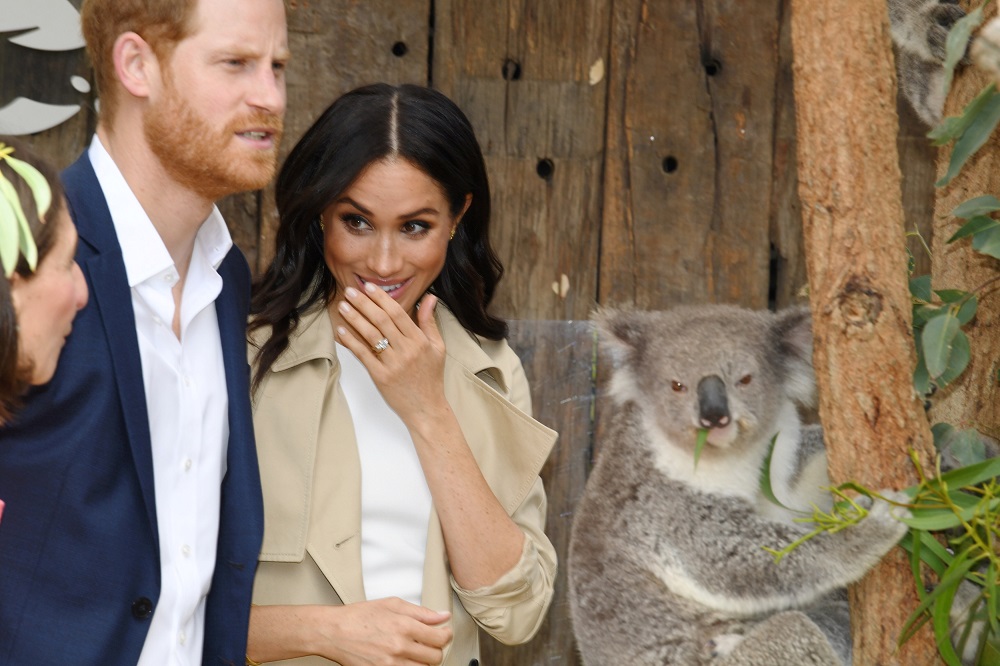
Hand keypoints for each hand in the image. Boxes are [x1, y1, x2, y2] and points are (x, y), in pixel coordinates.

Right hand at [318, 598, 452, 665]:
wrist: (334, 632)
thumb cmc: (360, 616)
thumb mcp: (392, 604)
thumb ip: (421, 612)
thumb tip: (442, 616)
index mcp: (404, 626)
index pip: (440, 638)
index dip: (446, 635)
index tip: (444, 633)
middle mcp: (399, 647)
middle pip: (435, 657)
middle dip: (436, 649)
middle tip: (430, 642)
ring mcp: (390, 664)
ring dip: (424, 661)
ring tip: (416, 651)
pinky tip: (405, 659)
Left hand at [335, 284, 448, 423]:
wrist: (426, 408)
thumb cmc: (431, 377)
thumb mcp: (437, 347)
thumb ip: (429, 321)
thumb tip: (429, 297)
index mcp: (420, 341)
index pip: (398, 313)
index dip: (382, 298)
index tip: (369, 287)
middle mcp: (406, 350)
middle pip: (382, 320)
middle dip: (364, 303)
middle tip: (350, 291)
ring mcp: (393, 364)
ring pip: (371, 335)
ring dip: (355, 318)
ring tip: (343, 306)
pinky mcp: (381, 377)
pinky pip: (363, 355)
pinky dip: (351, 341)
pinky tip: (341, 330)